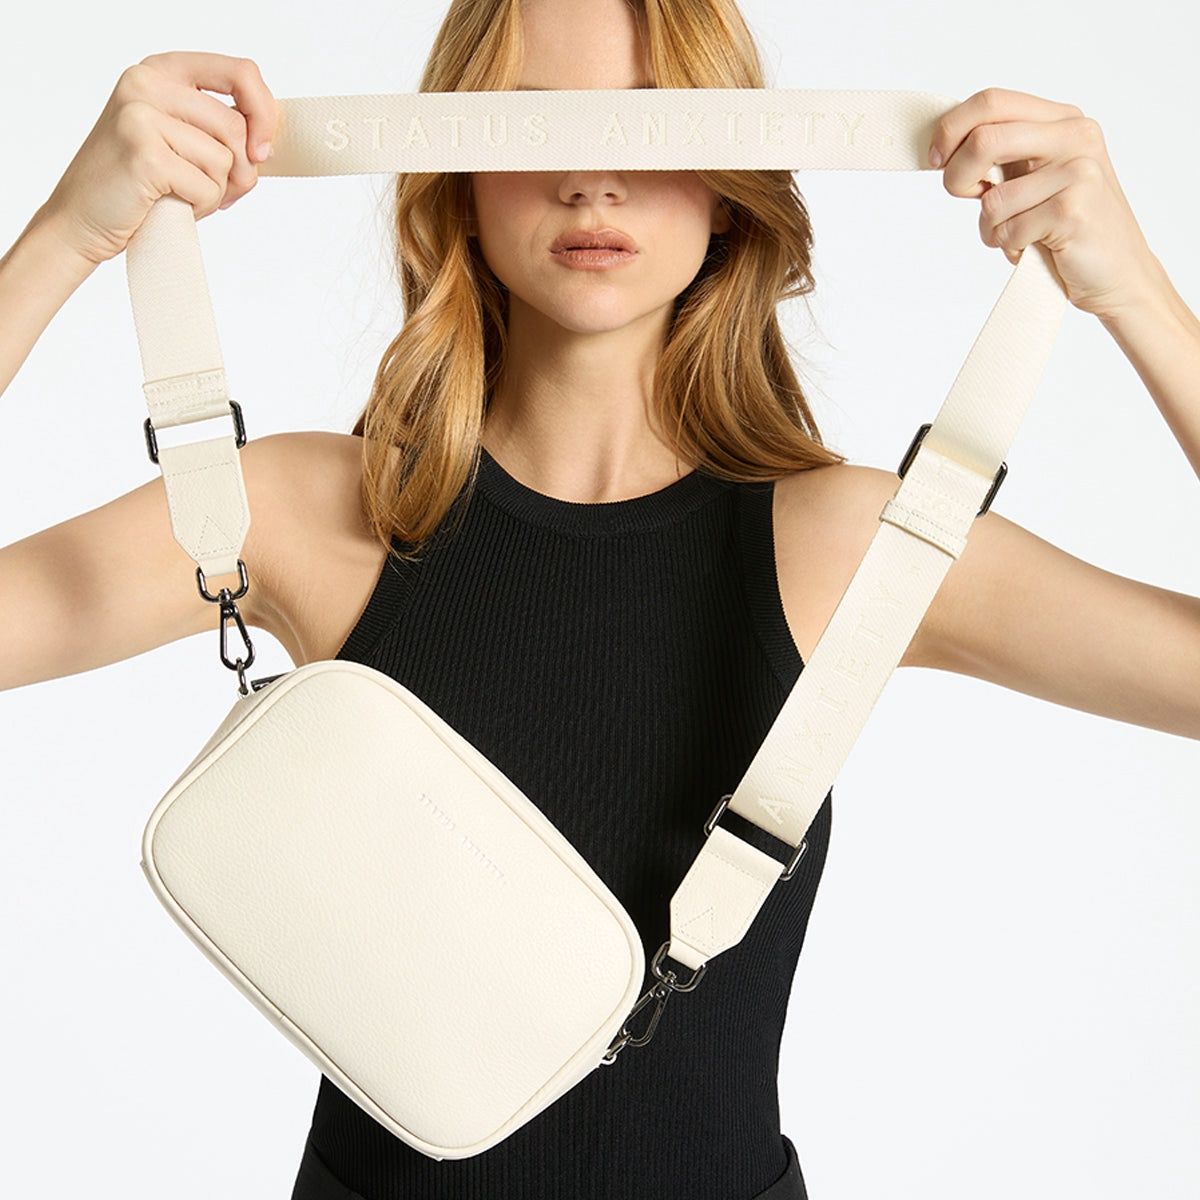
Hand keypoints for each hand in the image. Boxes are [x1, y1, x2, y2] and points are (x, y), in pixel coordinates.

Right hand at [39, 51, 278, 267]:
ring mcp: (140, 115)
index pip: (240, 72)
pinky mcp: (144, 153)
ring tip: (186, 196)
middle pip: (236, 126)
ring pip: (225, 159)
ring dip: (217, 191)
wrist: (82, 219)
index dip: (264, 114)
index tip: (263, 150)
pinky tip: (173, 206)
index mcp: (161, 71)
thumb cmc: (141, 185)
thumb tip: (270, 138)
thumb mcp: (181, 142)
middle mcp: (146, 83)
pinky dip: (202, 207)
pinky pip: (208, 187)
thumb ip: (218, 128)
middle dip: (242, 171)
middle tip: (222, 192)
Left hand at [927, 86, 1163, 319]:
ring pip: (992, 199)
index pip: (991, 101)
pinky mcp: (1073, 211)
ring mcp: (1078, 172)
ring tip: (1017, 234)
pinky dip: (1008, 246)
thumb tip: (942, 146)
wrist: (1118, 273)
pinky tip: (1033, 247)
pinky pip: (1008, 230)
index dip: (950, 130)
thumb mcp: (1032, 178)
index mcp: (1062, 120)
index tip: (936, 160)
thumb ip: (1000, 154)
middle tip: (965, 197)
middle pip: (984, 140)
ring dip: (990, 228)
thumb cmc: (1065, 227)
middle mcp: (1075, 137)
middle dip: (957, 177)